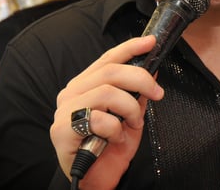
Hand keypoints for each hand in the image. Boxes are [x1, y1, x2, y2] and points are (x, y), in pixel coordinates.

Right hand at [50, 36, 163, 189]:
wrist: (97, 179)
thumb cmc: (111, 147)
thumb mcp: (132, 115)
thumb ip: (138, 93)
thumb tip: (153, 70)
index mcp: (86, 85)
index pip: (108, 59)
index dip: (130, 47)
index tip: (151, 42)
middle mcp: (72, 93)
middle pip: (110, 72)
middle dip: (141, 79)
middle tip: (158, 93)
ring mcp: (64, 111)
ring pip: (107, 92)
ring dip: (130, 109)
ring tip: (133, 124)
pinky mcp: (62, 130)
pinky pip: (99, 119)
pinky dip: (116, 129)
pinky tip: (115, 139)